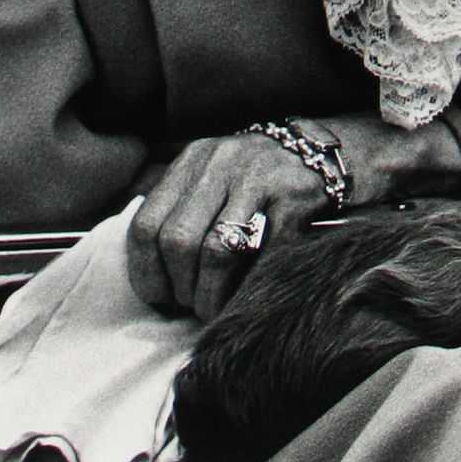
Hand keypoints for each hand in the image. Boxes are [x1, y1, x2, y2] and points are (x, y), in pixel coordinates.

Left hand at [126, 131, 326, 322]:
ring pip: (216, 250)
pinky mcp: (291, 198)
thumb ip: (180, 211)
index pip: (145, 225)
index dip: (146, 271)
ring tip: (214, 308)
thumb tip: (153, 276)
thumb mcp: (210, 176)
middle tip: (192, 304)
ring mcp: (257, 178)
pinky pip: (261, 254)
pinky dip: (248, 284)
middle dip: (181, 287)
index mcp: (192, 160)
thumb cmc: (253, 178)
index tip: (160, 296)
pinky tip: (244, 294)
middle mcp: (220, 163)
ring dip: (211, 294)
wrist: (314, 153)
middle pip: (178, 240)